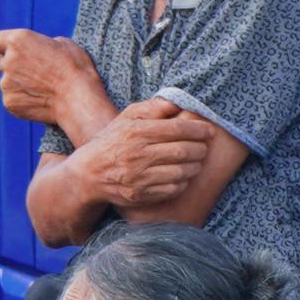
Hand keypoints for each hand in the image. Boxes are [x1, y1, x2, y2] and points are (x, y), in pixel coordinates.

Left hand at [0, 30, 101, 128]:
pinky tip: (40, 100)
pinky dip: (22, 100)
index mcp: (18, 40)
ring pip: (8, 82)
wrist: (78, 99)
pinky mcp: (9, 102)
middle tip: (37, 74)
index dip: (2, 47)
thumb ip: (42, 44)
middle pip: (3, 63)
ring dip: (20, 84)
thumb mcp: (62, 44)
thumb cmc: (75, 69)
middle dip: (16, 67)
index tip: (9, 53)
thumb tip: (38, 50)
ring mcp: (6, 83)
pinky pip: (12, 99)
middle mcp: (8, 60)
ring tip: (42, 90)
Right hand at [82, 101, 217, 212]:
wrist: (89, 174)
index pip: (177, 129)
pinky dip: (183, 182)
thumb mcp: (127, 118)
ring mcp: (139, 177)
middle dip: (200, 148)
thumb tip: (177, 103)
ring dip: (195, 166)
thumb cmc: (112, 141)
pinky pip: (172, 189)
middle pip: (182, 151)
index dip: (198, 130)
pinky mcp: (141, 195)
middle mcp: (138, 155)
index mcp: (136, 132)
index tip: (209, 131)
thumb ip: (152, 108)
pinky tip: (183, 175)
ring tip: (197, 160)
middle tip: (205, 146)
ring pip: (180, 172)